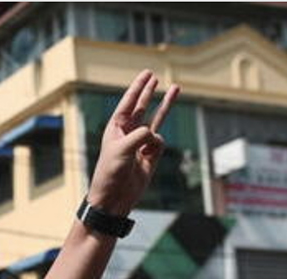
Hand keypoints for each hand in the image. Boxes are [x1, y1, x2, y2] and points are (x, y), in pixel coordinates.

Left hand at [86, 71, 179, 216]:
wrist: (114, 198)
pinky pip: (160, 142)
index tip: (146, 74)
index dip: (137, 88)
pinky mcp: (150, 155)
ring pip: (157, 119)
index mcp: (115, 128)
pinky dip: (157, 147)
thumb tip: (155, 134)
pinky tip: (147, 157)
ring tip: (176, 88)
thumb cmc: (110, 172)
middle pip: (141, 106)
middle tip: (153, 76)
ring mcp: (140, 143)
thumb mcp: (122, 149)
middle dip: (147, 91)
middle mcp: (128, 133)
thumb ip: (140, 135)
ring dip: (166, 104)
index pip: (128, 103)